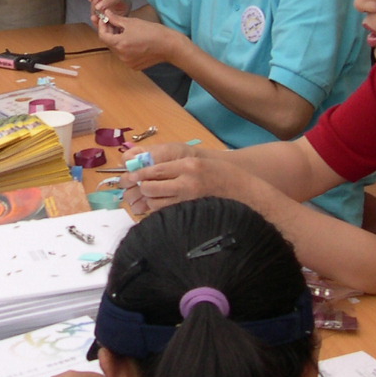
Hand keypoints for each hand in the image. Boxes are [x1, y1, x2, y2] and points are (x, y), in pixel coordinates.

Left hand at [92, 11, 179, 70]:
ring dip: (117, 40)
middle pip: (109, 43)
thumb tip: (106, 13)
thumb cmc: (152, 32)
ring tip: (123, 30)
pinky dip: (124, 48)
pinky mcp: (134, 66)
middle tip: (112, 22)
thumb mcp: (132, 22)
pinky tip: (131, 40)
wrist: (169, 45)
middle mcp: (121, 56)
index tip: (104, 18)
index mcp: (119, 44)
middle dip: (109, 32)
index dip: (102, 26)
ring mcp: (128, 62)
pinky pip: (125, 56)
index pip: (102, 35)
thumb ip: (116, 19)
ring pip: (117, 49)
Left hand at [122, 147, 254, 214]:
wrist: (246, 194)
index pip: (154, 169)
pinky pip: (166, 214)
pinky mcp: (191, 214)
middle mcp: (188, 182)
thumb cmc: (221, 175)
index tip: (128, 177)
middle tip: (137, 188)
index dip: (137, 174)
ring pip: (155, 203)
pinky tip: (160, 208)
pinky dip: (158, 212)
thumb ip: (174, 165)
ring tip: (150, 198)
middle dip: (141, 188)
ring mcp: (189, 201)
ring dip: (148, 201)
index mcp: (188, 165)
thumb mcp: (199, 162)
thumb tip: (143, 168)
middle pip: (150, 187)